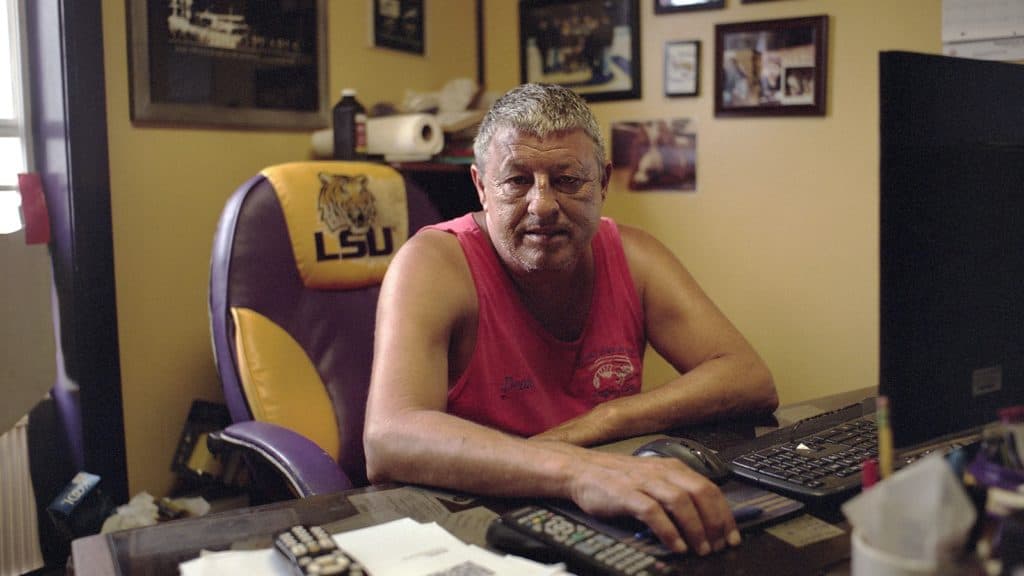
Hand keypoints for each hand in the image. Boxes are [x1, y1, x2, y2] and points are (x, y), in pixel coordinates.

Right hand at [565, 450, 739, 554]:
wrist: (580, 470)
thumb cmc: (616, 479)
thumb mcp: (652, 479)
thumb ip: (675, 492)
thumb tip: (703, 519)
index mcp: (672, 467)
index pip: (709, 487)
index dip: (725, 513)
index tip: (732, 535)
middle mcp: (661, 472)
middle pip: (700, 493)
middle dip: (715, 522)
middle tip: (720, 545)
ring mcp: (643, 482)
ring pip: (681, 502)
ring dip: (696, 528)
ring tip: (701, 549)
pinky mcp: (626, 494)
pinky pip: (654, 512)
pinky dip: (669, 531)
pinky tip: (676, 546)